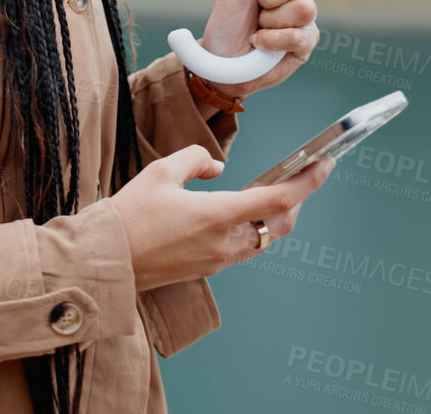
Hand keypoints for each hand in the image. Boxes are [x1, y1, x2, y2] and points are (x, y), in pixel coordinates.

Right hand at [114, 144, 333, 291]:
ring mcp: (217, 260)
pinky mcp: (207, 268)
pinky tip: (241, 213)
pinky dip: (253, 228)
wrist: (106, 261)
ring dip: (275, 216)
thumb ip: (195, 160)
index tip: (324, 164)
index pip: (278, 200)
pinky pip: (243, 248)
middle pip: (280, 224)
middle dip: (297, 199)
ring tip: (273, 191)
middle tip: (303, 175)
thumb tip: (216, 167)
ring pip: (264, 238)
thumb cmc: (128, 218)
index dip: (307, 182)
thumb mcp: (160, 173)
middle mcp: (224, 242)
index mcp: (217, 216)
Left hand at [195, 0, 318, 101]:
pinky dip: (273, 41)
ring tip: (257, 30)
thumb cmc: (226, 26)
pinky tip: (262, 45)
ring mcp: (302, 15)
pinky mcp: (307, 41)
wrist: (223, 68)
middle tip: (256, 8)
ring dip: (270, 23)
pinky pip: (300, 34)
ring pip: (303, 7)